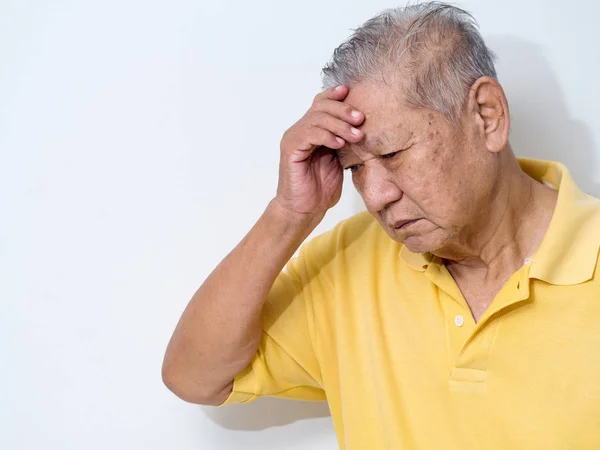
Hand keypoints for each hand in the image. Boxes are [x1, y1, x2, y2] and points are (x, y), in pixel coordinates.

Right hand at [275, 85, 364, 216]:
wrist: (304, 210)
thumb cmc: (321, 188)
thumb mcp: (339, 160)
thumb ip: (345, 142)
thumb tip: (364, 127)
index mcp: (312, 130)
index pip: (321, 103)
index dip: (335, 95)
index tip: (353, 91)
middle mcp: (300, 130)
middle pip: (321, 107)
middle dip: (343, 110)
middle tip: (361, 119)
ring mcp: (294, 138)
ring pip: (317, 118)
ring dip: (339, 125)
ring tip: (356, 135)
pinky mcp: (290, 149)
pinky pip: (309, 134)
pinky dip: (326, 136)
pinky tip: (339, 144)